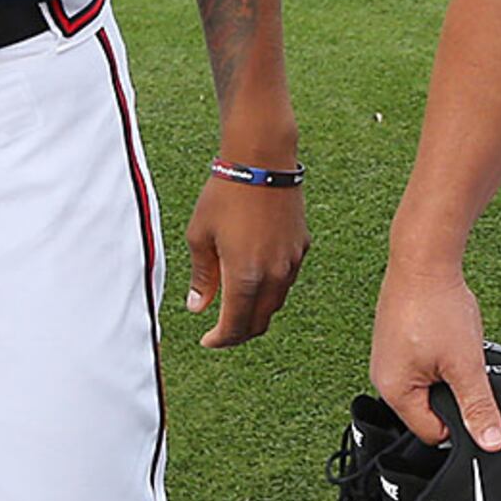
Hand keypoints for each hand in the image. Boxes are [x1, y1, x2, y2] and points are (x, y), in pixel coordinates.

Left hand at [180, 167, 305, 348]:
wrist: (262, 160)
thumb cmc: (225, 195)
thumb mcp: (200, 236)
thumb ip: (202, 277)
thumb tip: (198, 307)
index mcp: (246, 276)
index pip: (235, 326)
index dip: (220, 340)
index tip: (208, 340)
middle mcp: (274, 275)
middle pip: (259, 322)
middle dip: (239, 333)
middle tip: (221, 330)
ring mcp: (292, 261)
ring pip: (274, 302)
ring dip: (255, 310)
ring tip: (234, 303)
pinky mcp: (302, 247)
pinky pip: (286, 279)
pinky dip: (269, 288)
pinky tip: (254, 276)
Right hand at [373, 244, 500, 450]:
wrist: (423, 259)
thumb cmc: (435, 307)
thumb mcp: (466, 365)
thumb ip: (479, 407)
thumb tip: (491, 442)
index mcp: (394, 392)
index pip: (432, 433)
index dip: (460, 422)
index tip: (476, 401)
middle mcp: (384, 378)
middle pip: (429, 409)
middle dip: (454, 393)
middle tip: (467, 367)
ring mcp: (389, 357)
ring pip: (429, 384)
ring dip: (449, 372)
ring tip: (456, 347)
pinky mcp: (397, 340)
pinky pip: (423, 362)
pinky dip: (441, 354)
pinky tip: (449, 335)